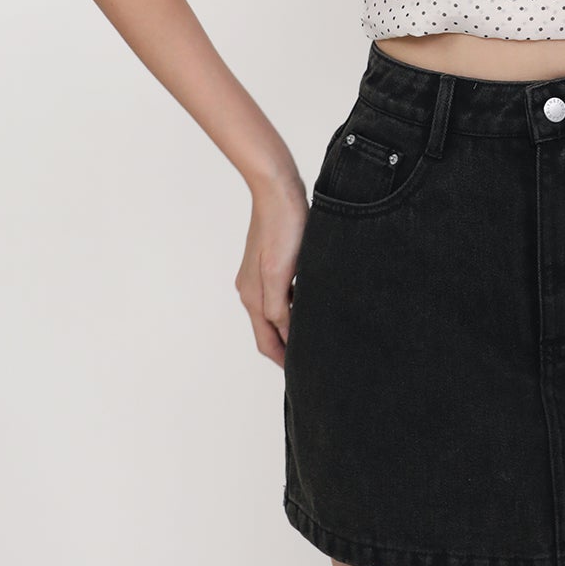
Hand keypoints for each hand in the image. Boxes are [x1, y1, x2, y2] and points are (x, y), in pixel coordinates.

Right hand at [235, 176, 308, 367]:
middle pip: (268, 330)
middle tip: (311, 361)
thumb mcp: (281, 273)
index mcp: (253, 296)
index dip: (283, 360)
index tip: (302, 375)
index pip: (266, 342)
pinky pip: (280, 295)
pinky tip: (309, 303)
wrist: (278, 190)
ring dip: (290, 327)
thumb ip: (279, 308)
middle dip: (286, 348)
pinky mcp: (270, 262)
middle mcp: (251, 290)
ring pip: (274, 313)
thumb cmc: (283, 228)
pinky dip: (292, 307)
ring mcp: (259, 276)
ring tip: (313, 336)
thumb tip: (286, 334)